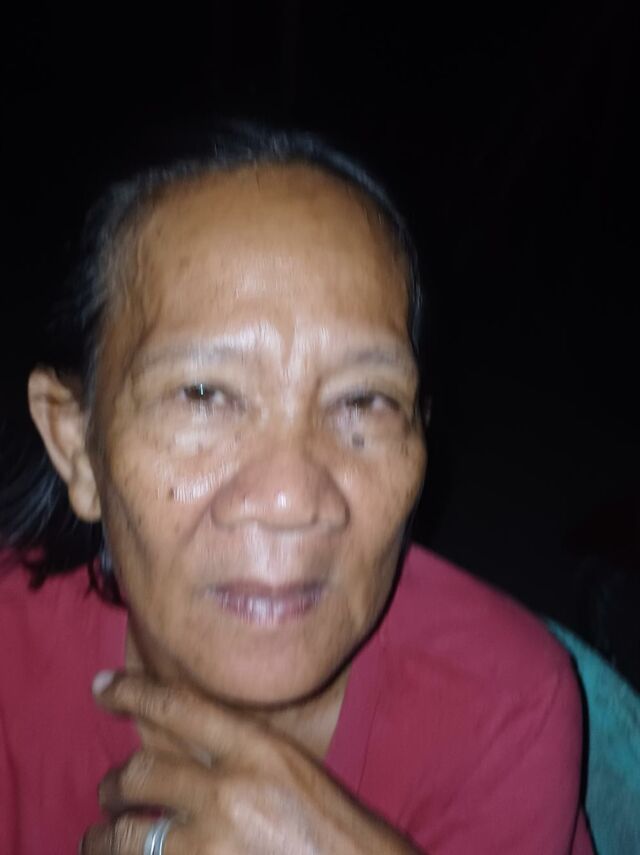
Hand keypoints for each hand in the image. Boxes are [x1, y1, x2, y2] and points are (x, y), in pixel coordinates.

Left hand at [80, 672, 418, 853]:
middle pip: (142, 771)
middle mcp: (231, 790)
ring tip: (99, 839)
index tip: (102, 687)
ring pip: (129, 835)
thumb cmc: (330, 823)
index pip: (179, 706)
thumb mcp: (290, 766)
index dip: (133, 692)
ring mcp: (215, 845)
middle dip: (114, 785)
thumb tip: (182, 740)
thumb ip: (240, 749)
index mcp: (257, 749)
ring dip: (104, 839)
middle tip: (109, 793)